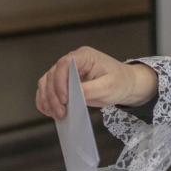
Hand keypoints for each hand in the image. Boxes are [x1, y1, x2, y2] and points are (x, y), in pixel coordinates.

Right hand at [35, 46, 156, 118]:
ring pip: (47, 82)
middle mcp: (72, 61)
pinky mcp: (64, 82)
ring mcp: (67, 71)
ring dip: (47, 99)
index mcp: (84, 56)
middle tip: (60, 112)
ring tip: (56, 114)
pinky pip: (48, 89)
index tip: (64, 99)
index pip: (64, 64)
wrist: (125, 84)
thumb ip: (91, 90)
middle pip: (53, 75)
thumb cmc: (120, 81)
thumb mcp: (109, 87)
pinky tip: (49, 111)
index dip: (60, 81)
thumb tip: (74, 95)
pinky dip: (46, 100)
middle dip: (53, 96)